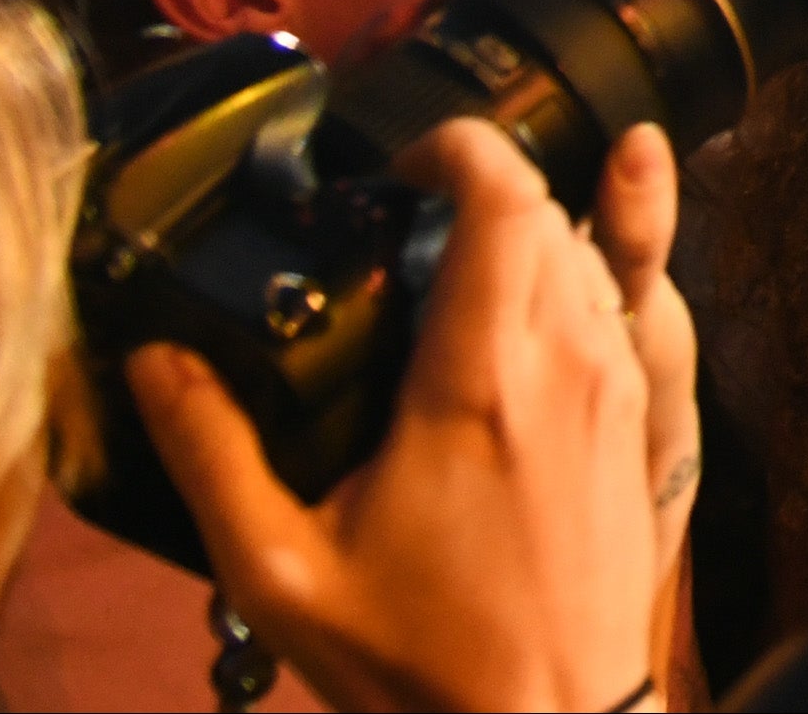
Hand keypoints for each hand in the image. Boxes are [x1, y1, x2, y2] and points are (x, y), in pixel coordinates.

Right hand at [129, 120, 671, 713]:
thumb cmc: (415, 666)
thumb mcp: (280, 570)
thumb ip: (212, 452)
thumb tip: (158, 359)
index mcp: (478, 377)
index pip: (502, 193)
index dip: (457, 146)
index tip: (402, 165)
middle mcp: (569, 361)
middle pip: (548, 207)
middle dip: (482, 190)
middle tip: (409, 225)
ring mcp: (622, 391)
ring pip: (594, 253)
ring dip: (534, 236)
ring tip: (456, 275)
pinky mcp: (648, 429)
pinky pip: (639, 308)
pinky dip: (601, 274)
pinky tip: (552, 297)